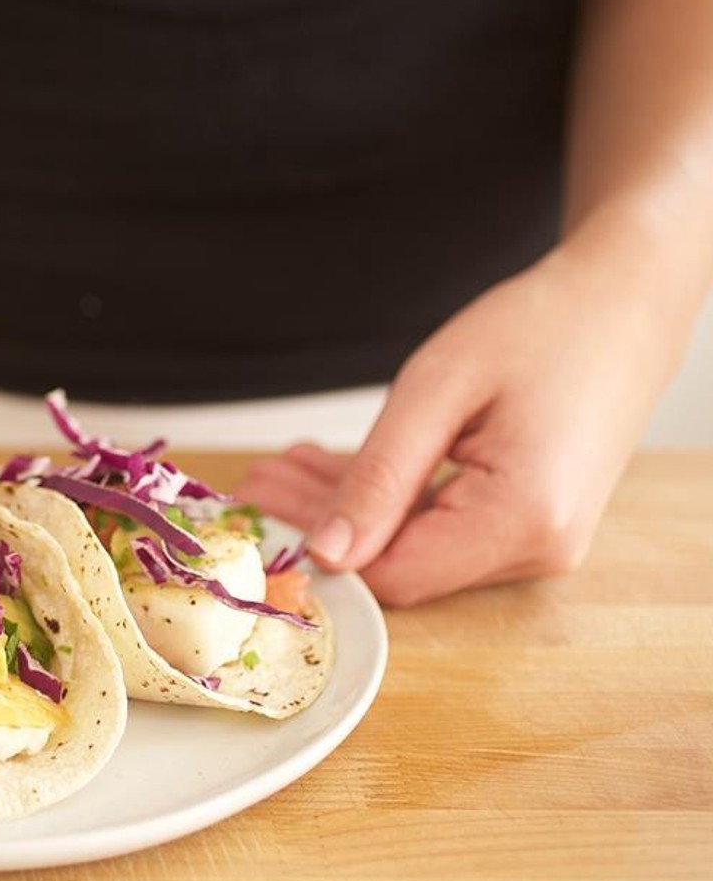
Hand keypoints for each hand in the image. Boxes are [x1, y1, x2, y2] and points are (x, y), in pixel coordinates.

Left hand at [236, 247, 675, 604]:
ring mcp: (539, 542)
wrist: (625, 305)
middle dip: (321, 522)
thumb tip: (324, 553)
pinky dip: (388, 500)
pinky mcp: (530, 524)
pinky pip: (442, 527)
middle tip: (255, 481)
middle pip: (400, 563)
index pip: (394, 575)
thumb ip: (379, 477)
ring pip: (415, 546)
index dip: (318, 550)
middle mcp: (539, 548)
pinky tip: (335, 468)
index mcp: (522, 518)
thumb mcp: (437, 390)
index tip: (259, 508)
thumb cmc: (539, 328)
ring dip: (348, 508)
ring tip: (284, 467)